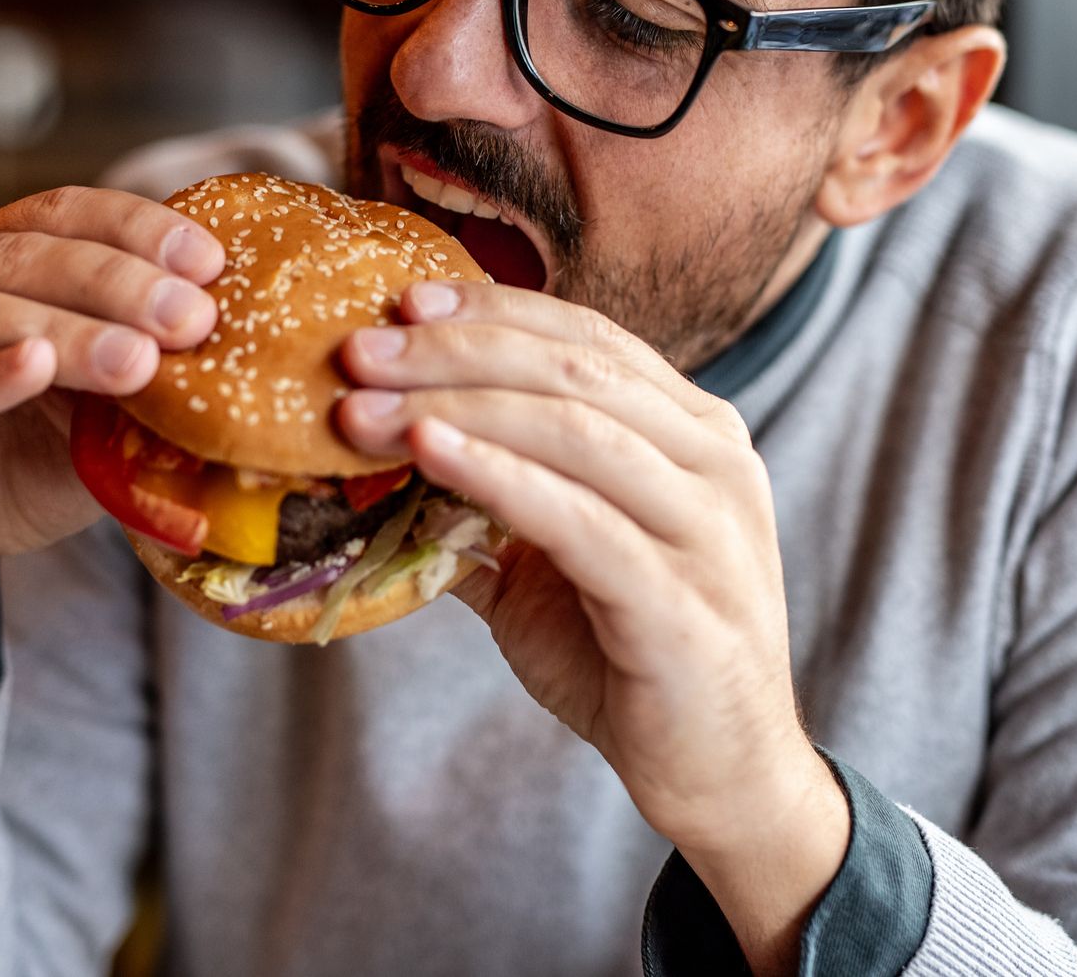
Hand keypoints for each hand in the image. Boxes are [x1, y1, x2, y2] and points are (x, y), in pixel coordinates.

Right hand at [0, 187, 223, 722]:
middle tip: (192, 316)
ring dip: (62, 332)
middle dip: (116, 282)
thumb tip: (239, 352)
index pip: (60, 213)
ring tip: (138, 360)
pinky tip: (32, 368)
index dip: (136, 228)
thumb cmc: (9, 462)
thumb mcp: (92, 413)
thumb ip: (140, 376)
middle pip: (19, 257)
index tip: (211, 260)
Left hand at [336, 281, 849, 972]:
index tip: (401, 302)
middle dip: (454, 352)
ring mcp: (708, 530)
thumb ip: (494, 497)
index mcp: (694, 431)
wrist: (718, 772)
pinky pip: (581, 519)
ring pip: (576, 430)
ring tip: (365, 410)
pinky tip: (429, 456)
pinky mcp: (683, 603)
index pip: (588, 338)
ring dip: (455, 407)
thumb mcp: (557, 555)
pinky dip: (497, 476)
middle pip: (574, 370)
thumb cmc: (632, 653)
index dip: (491, 311)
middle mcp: (714, 463)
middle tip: (358, 351)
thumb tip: (386, 446)